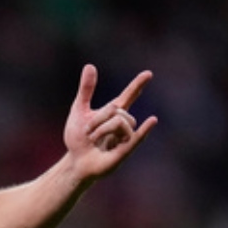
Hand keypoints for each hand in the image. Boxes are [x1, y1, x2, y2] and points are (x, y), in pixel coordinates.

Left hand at [62, 66, 157, 181]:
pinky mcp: (125, 151)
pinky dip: (144, 130)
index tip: (148, 74)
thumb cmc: (77, 139)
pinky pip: (136, 137)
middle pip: (117, 110)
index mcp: (113, 113)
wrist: (75, 161)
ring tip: (93, 140)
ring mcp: (125, 137)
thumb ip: (86, 90)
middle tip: (87, 132)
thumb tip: (90, 66)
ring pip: (120, 121)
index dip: (138, 85)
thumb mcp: (79, 110)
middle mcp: (122, 124)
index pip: (129, 96)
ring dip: (101, 129)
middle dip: (98, 119)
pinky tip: (152, 120)